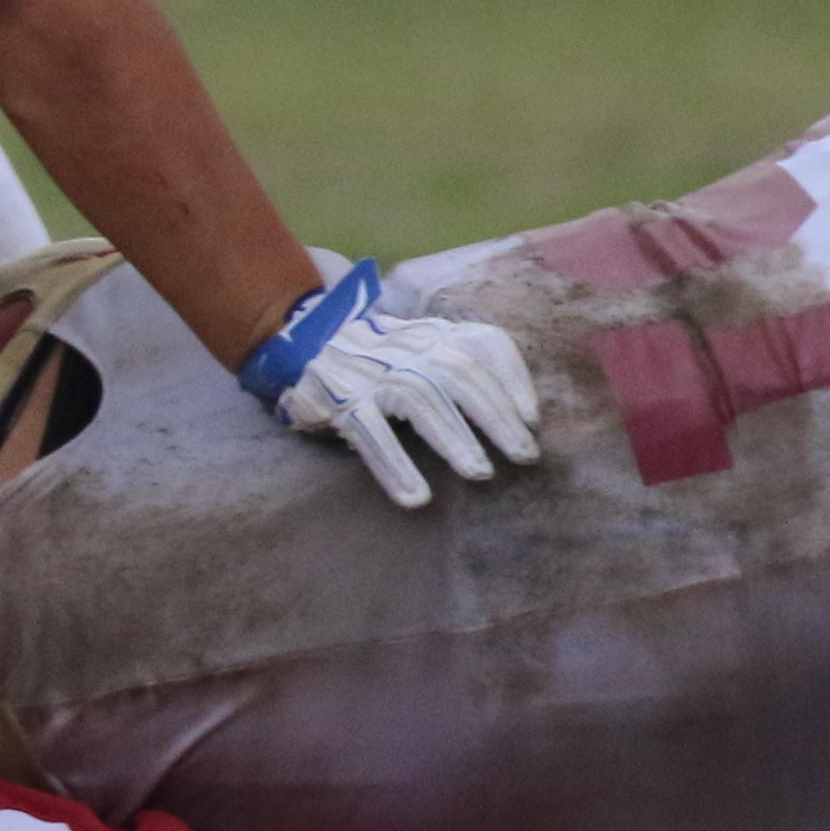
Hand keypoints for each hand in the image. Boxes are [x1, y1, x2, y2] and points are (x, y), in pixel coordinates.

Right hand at [244, 261, 540, 509]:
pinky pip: (368, 432)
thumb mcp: (419, 347)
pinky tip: (414, 496)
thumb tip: (520, 416)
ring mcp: (368, 372)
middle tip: (525, 456)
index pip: (483, 343)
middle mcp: (404, 348)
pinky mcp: (336, 399)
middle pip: (458, 372)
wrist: (296, 338)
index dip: (512, 378)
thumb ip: (458, 365)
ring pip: (419, 398)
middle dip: (495, 415)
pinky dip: (393, 464)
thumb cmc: (374, 358)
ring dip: (454, 438)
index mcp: (431, 334)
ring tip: (481, 473)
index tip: (533, 418)